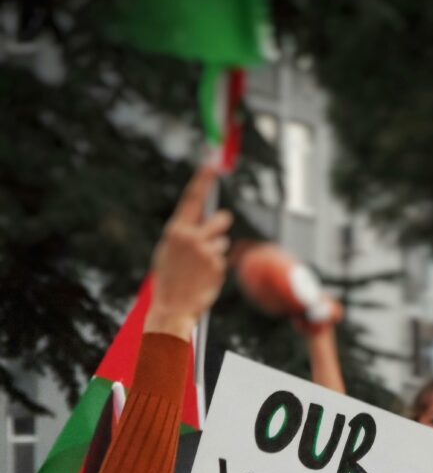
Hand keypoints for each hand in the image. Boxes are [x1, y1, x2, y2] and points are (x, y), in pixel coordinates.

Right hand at [146, 165, 232, 340]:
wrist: (171, 307)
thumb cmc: (169, 279)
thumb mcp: (169, 251)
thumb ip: (184, 232)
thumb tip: (202, 216)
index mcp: (175, 230)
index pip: (192, 198)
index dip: (203, 179)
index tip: (212, 164)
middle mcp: (191, 237)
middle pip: (222, 219)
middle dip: (221, 226)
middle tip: (212, 238)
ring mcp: (206, 251)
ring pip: (224, 242)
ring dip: (217, 252)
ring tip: (200, 268)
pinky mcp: (217, 266)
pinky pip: (223, 260)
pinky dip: (217, 268)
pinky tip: (204, 279)